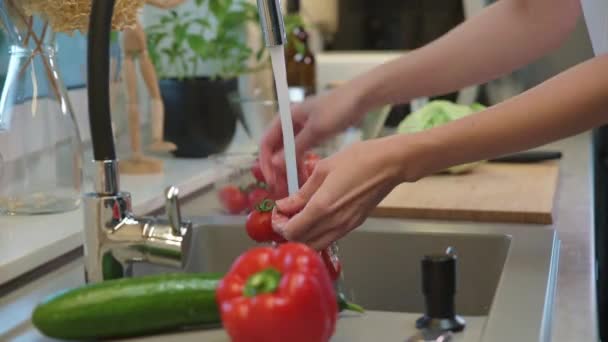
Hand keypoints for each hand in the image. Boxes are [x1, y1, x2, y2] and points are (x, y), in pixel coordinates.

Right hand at [259, 85, 366, 195]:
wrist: (360, 98)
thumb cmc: (336, 110)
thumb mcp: (316, 130)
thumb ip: (295, 147)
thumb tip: (275, 163)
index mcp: (285, 118)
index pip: (266, 143)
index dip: (266, 163)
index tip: (271, 181)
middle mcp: (289, 123)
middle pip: (275, 149)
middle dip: (276, 169)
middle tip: (281, 188)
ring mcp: (301, 128)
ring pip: (288, 152)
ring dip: (288, 169)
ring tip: (292, 186)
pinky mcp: (312, 133)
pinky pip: (300, 151)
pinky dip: (300, 163)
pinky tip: (304, 176)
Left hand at [271, 138, 405, 249]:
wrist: (389, 164)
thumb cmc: (358, 160)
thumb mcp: (322, 169)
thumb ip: (301, 192)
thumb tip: (283, 205)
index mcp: (322, 207)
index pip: (291, 231)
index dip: (279, 225)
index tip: (277, 212)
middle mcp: (333, 223)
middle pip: (301, 242)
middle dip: (287, 232)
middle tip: (284, 216)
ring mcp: (345, 227)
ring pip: (316, 245)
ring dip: (302, 236)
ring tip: (298, 218)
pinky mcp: (353, 225)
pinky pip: (329, 238)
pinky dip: (316, 235)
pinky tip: (315, 218)